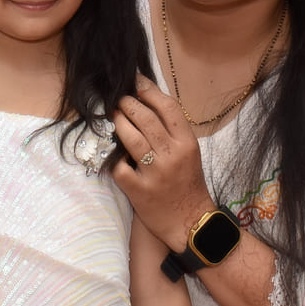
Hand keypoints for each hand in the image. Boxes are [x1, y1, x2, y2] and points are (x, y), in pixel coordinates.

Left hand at [112, 76, 214, 249]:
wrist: (191, 223)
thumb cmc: (188, 185)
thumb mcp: (189, 154)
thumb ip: (172, 131)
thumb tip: (148, 103)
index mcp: (187, 144)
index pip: (168, 108)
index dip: (149, 91)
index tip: (136, 82)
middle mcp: (172, 155)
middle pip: (145, 118)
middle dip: (128, 103)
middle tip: (119, 99)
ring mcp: (155, 173)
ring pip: (131, 138)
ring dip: (118, 122)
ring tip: (113, 116)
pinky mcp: (139, 190)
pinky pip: (119, 166)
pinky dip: (114, 158)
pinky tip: (113, 153)